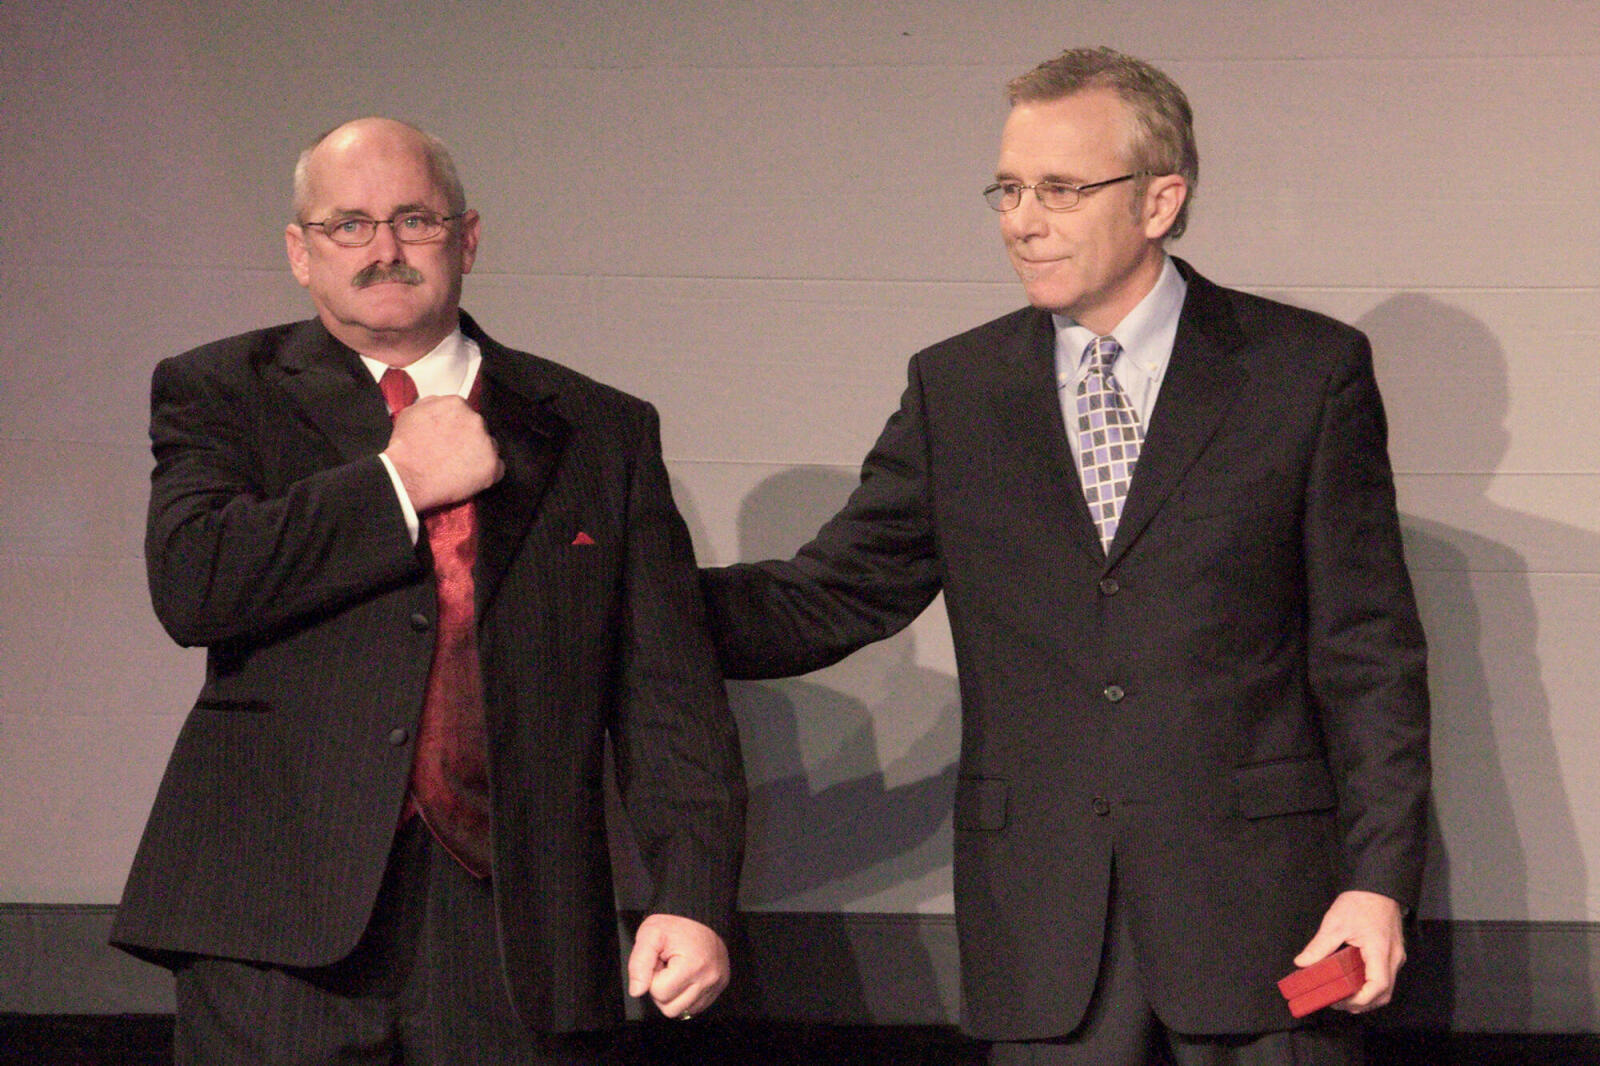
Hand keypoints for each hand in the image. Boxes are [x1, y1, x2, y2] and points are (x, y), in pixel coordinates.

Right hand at [382, 395, 503, 511]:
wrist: (407, 477)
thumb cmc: (406, 450)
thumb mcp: (410, 413)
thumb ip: (431, 404)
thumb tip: (440, 404)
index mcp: (457, 405)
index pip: (466, 412)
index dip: (458, 427)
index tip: (453, 436)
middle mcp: (475, 421)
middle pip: (479, 429)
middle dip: (469, 440)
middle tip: (453, 453)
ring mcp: (486, 444)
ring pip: (489, 447)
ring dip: (478, 455)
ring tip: (458, 466)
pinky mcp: (492, 467)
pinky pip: (497, 469)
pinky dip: (486, 473)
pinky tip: (468, 476)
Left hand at [626, 913, 729, 1018]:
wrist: (701, 917)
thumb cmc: (675, 926)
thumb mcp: (650, 934)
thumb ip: (639, 963)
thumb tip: (637, 991)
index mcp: (693, 965)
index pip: (659, 993)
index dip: (653, 976)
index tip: (659, 960)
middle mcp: (709, 979)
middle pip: (670, 1009)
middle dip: (663, 989)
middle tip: (667, 967)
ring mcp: (716, 986)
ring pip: (682, 1011)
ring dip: (674, 995)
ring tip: (676, 972)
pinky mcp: (719, 989)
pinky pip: (694, 1008)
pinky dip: (685, 996)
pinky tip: (685, 978)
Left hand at [1294, 890, 1405, 1012]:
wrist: (1378, 886)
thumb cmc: (1360, 902)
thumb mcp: (1335, 923)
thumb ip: (1319, 946)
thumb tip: (1302, 963)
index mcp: (1380, 951)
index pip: (1378, 986)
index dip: (1360, 999)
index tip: (1340, 1001)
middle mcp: (1393, 958)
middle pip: (1384, 994)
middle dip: (1361, 1003)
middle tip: (1337, 1001)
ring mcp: (1395, 956)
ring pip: (1386, 988)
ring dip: (1366, 996)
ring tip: (1342, 994)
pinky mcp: (1392, 953)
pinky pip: (1384, 976)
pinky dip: (1369, 985)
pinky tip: (1353, 981)